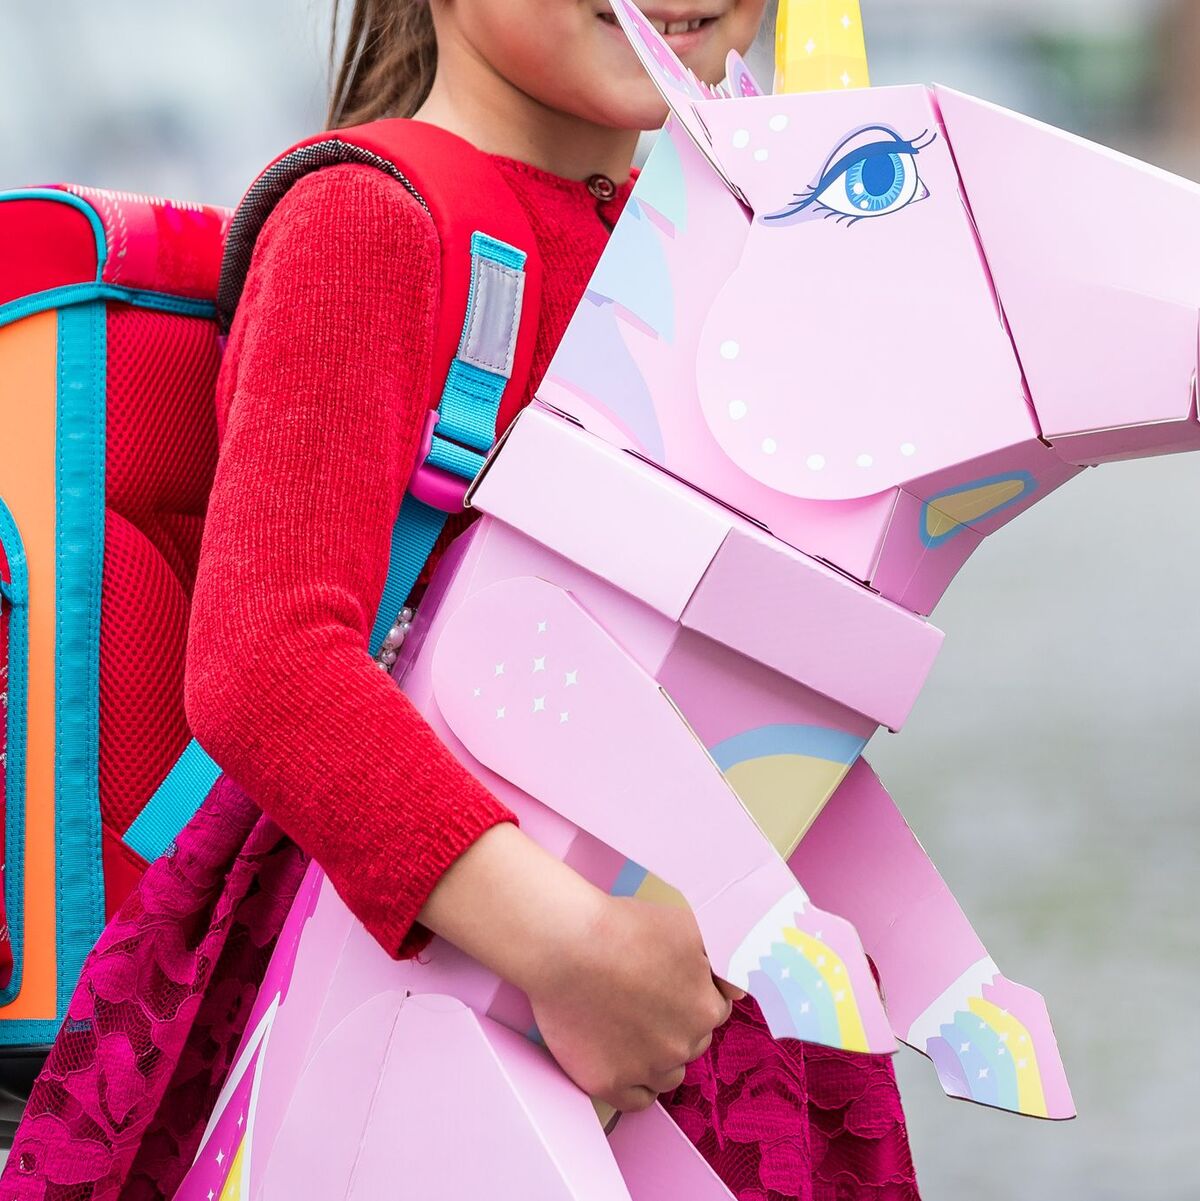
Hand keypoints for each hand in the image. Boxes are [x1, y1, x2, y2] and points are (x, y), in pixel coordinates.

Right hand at [528, 895, 743, 1111]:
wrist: (566, 944)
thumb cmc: (622, 927)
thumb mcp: (685, 926)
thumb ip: (718, 962)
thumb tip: (738, 990)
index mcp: (704, 1008)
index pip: (713, 1012)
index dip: (691, 996)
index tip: (669, 986)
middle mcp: (681, 1045)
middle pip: (690, 1043)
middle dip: (674, 1025)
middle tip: (644, 1000)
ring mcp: (645, 1068)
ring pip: (667, 1075)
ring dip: (657, 1057)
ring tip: (630, 1028)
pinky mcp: (608, 1083)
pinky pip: (635, 1100)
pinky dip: (634, 1084)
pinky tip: (623, 1060)